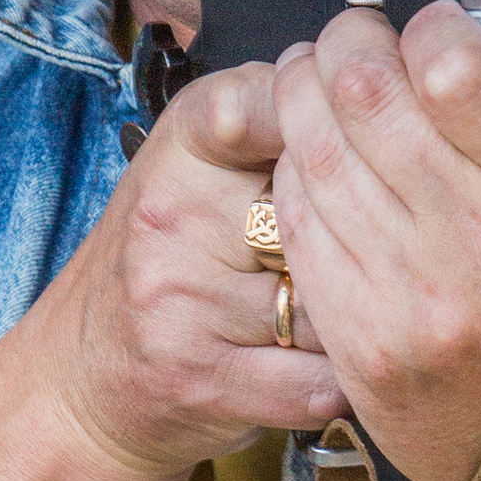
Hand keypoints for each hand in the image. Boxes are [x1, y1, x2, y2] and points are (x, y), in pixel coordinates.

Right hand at [26, 61, 350, 480]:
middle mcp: (173, 214)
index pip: (257, 108)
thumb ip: (284, 124)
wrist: (84, 373)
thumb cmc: (174, 257)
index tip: (358, 139)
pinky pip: (317, 381)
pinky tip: (337, 368)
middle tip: (384, 251)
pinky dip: (341, 383)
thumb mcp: (204, 165)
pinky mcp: (200, 378)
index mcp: (184, 147)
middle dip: (371, 242)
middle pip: (327, 217)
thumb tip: (395, 97)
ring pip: (332, 307)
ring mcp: (181, 299)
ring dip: (363, 321)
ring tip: (355, 314)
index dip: (326, 120)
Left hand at [265, 2, 480, 480]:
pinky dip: (298, 176)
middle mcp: (478, 255)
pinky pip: (300, 229)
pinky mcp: (364, 349)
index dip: (433, 28)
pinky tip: (321, 160)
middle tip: (361, 35)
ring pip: (313, 154)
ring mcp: (411, 308)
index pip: (448, 69)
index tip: (440, 29)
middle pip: (361, 97)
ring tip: (325, 80)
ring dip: (307, 97)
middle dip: (351, 44)